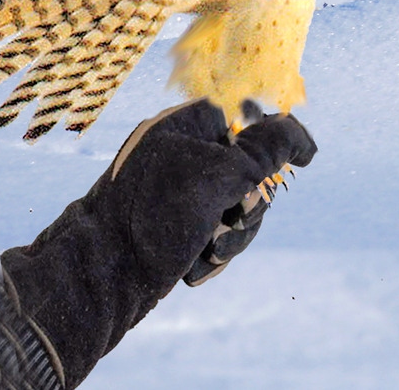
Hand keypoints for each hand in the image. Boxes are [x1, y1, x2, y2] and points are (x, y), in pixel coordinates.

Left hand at [1, 100, 314, 381]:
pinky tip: (191, 269)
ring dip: (231, 236)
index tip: (282, 168)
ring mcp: (171, 194)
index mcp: (182, 126)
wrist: (96, 280)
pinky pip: (212, 235)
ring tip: (207, 253)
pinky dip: (209, 253)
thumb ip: (267, 150)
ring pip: (234, 209)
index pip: (244, 118)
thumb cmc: (155, 218)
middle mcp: (176, 155)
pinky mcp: (169, 229)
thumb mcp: (222, 175)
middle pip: (247, 171)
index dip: (267, 146)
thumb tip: (302, 138)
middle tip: (229, 219)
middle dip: (247, 206)